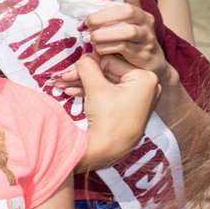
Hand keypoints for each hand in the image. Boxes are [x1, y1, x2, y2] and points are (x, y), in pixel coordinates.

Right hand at [73, 56, 159, 170]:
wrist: (107, 152)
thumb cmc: (107, 120)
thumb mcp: (96, 88)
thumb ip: (88, 67)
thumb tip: (84, 56)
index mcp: (145, 77)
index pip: (110, 62)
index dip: (87, 65)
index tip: (70, 68)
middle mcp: (146, 86)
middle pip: (108, 72)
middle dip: (83, 75)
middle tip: (63, 76)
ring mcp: (139, 97)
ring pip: (106, 83)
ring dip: (84, 84)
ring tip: (63, 84)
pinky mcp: (129, 107)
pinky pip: (109, 94)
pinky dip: (92, 93)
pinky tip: (72, 92)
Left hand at [82, 0, 174, 88]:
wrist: (150, 66)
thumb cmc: (128, 42)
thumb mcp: (120, 25)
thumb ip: (106, 16)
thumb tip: (79, 14)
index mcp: (137, 7)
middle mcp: (144, 19)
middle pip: (128, 10)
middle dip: (104, 16)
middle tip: (88, 23)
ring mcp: (146, 36)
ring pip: (128, 31)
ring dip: (105, 34)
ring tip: (92, 38)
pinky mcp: (143, 53)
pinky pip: (124, 47)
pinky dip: (107, 47)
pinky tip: (99, 49)